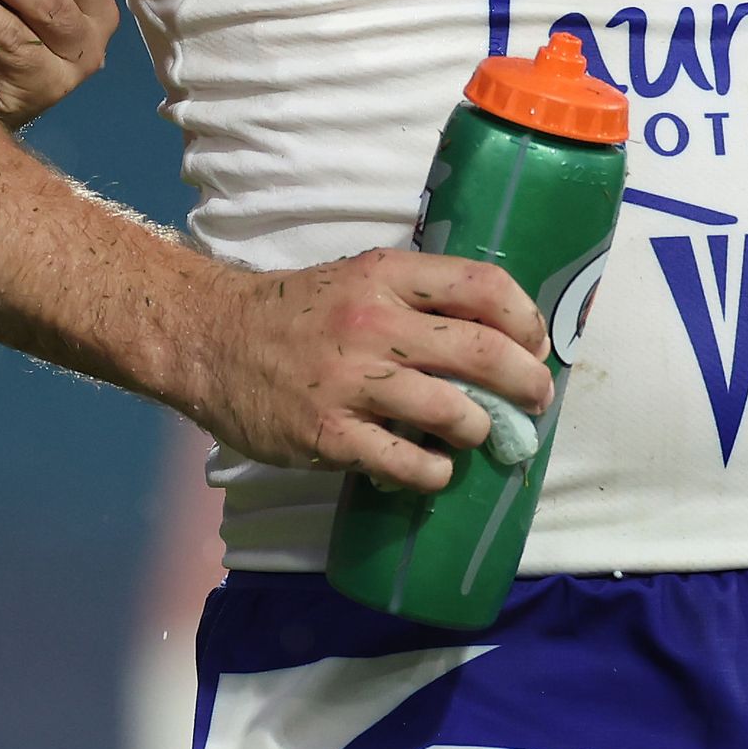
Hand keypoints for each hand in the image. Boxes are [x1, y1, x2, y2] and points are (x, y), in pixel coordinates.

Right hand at [176, 250, 557, 493]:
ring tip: (476, 434)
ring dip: (481, 430)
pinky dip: (435, 472)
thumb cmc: (296, 313)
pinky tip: (432, 467)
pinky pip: (409, 463)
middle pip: (485, 353)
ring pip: (456, 413)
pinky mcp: (330, 435)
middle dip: (527, 383)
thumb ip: (417, 300)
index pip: (484, 285)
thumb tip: (496, 334)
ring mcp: (351, 382)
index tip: (536, 344)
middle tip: (534, 401)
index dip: (526, 319)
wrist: (211, 340)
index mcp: (386, 276)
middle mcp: (374, 324)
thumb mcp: (358, 280)